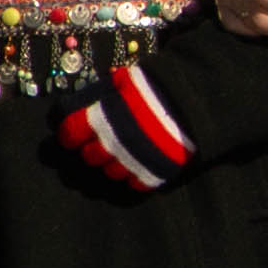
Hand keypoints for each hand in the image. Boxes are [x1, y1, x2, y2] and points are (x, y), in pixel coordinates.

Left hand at [57, 63, 192, 195]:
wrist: (198, 99)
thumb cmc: (157, 86)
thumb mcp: (122, 81)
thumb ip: (98, 97)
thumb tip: (75, 108)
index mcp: (100, 117)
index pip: (69, 134)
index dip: (70, 134)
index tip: (74, 134)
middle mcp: (111, 143)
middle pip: (88, 157)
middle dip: (91, 150)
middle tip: (98, 144)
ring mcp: (132, 161)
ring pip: (109, 174)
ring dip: (111, 165)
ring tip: (121, 154)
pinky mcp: (153, 175)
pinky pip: (134, 186)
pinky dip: (133, 177)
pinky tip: (138, 164)